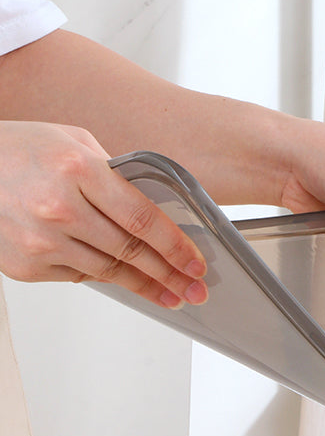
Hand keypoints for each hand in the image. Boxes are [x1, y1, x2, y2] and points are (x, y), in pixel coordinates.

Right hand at [0, 121, 207, 307]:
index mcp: (76, 170)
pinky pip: (79, 275)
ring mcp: (40, 241)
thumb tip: (149, 208)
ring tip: (171, 294)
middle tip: (194, 289)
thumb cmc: (16, 150)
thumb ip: (112, 172)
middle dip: (170, 274)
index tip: (196, 263)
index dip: (176, 245)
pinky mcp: (26, 265)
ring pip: (109, 271)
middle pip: (130, 251)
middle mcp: (58, 208)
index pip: (142, 217)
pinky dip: (104, 276)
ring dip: (146, 286)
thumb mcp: (72, 141)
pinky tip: (126, 280)